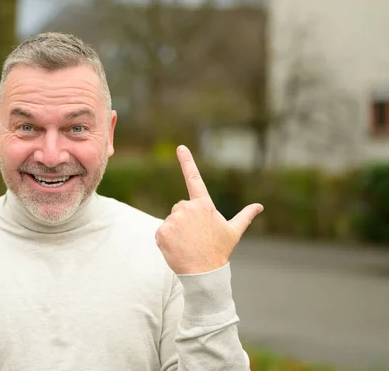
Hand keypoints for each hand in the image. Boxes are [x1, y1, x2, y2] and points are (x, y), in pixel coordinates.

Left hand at [155, 145, 262, 273]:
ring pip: (171, 220)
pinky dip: (166, 241)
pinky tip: (177, 249)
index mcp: (204, 205)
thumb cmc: (219, 251)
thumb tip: (259, 206)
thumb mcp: (233, 232)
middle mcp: (187, 208)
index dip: (187, 162)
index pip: (194, 179)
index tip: (180, 147)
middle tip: (195, 237)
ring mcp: (174, 219)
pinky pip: (161, 232)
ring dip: (175, 231)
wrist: (204, 273)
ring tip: (187, 244)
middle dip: (185, 220)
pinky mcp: (162, 231)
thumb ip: (245, 216)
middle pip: (180, 208)